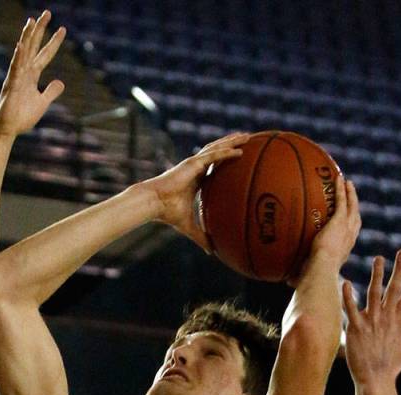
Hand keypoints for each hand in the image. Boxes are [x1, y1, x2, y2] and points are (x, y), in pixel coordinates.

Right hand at [0, 10, 65, 138]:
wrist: (8, 129)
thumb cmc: (21, 116)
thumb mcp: (42, 103)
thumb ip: (51, 92)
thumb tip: (61, 82)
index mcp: (32, 75)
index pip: (45, 55)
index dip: (54, 42)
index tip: (63, 29)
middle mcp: (24, 72)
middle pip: (34, 47)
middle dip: (40, 30)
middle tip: (47, 13)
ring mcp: (17, 77)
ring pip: (23, 53)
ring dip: (27, 37)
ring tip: (32, 21)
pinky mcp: (12, 87)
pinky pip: (15, 70)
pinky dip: (18, 58)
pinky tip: (21, 46)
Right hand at [143, 132, 249, 249]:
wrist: (154, 203)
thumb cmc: (167, 213)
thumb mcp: (189, 227)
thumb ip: (201, 237)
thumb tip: (211, 252)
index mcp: (195, 179)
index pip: (213, 166)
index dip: (224, 160)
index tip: (237, 157)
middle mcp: (195, 168)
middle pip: (217, 152)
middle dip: (231, 144)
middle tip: (246, 140)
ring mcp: (194, 163)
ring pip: (217, 148)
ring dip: (232, 142)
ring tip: (246, 136)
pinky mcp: (192, 163)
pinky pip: (213, 156)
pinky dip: (226, 152)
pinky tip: (239, 150)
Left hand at [303, 174, 360, 273]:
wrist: (321, 269)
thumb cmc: (314, 277)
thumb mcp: (307, 275)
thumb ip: (299, 276)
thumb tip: (287, 282)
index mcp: (343, 251)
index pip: (349, 236)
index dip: (349, 228)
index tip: (347, 222)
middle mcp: (348, 238)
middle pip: (355, 218)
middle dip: (354, 206)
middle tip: (352, 196)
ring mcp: (346, 228)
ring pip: (352, 207)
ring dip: (350, 194)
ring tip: (348, 184)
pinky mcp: (340, 221)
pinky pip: (342, 201)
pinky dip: (341, 190)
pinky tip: (339, 179)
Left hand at [343, 250, 400, 386]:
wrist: (375, 382)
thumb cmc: (391, 367)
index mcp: (399, 321)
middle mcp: (387, 318)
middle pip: (395, 289)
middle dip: (400, 270)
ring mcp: (372, 322)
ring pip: (374, 293)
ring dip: (377, 275)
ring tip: (378, 258)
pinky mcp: (356, 329)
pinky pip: (351, 309)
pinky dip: (348, 296)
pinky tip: (345, 282)